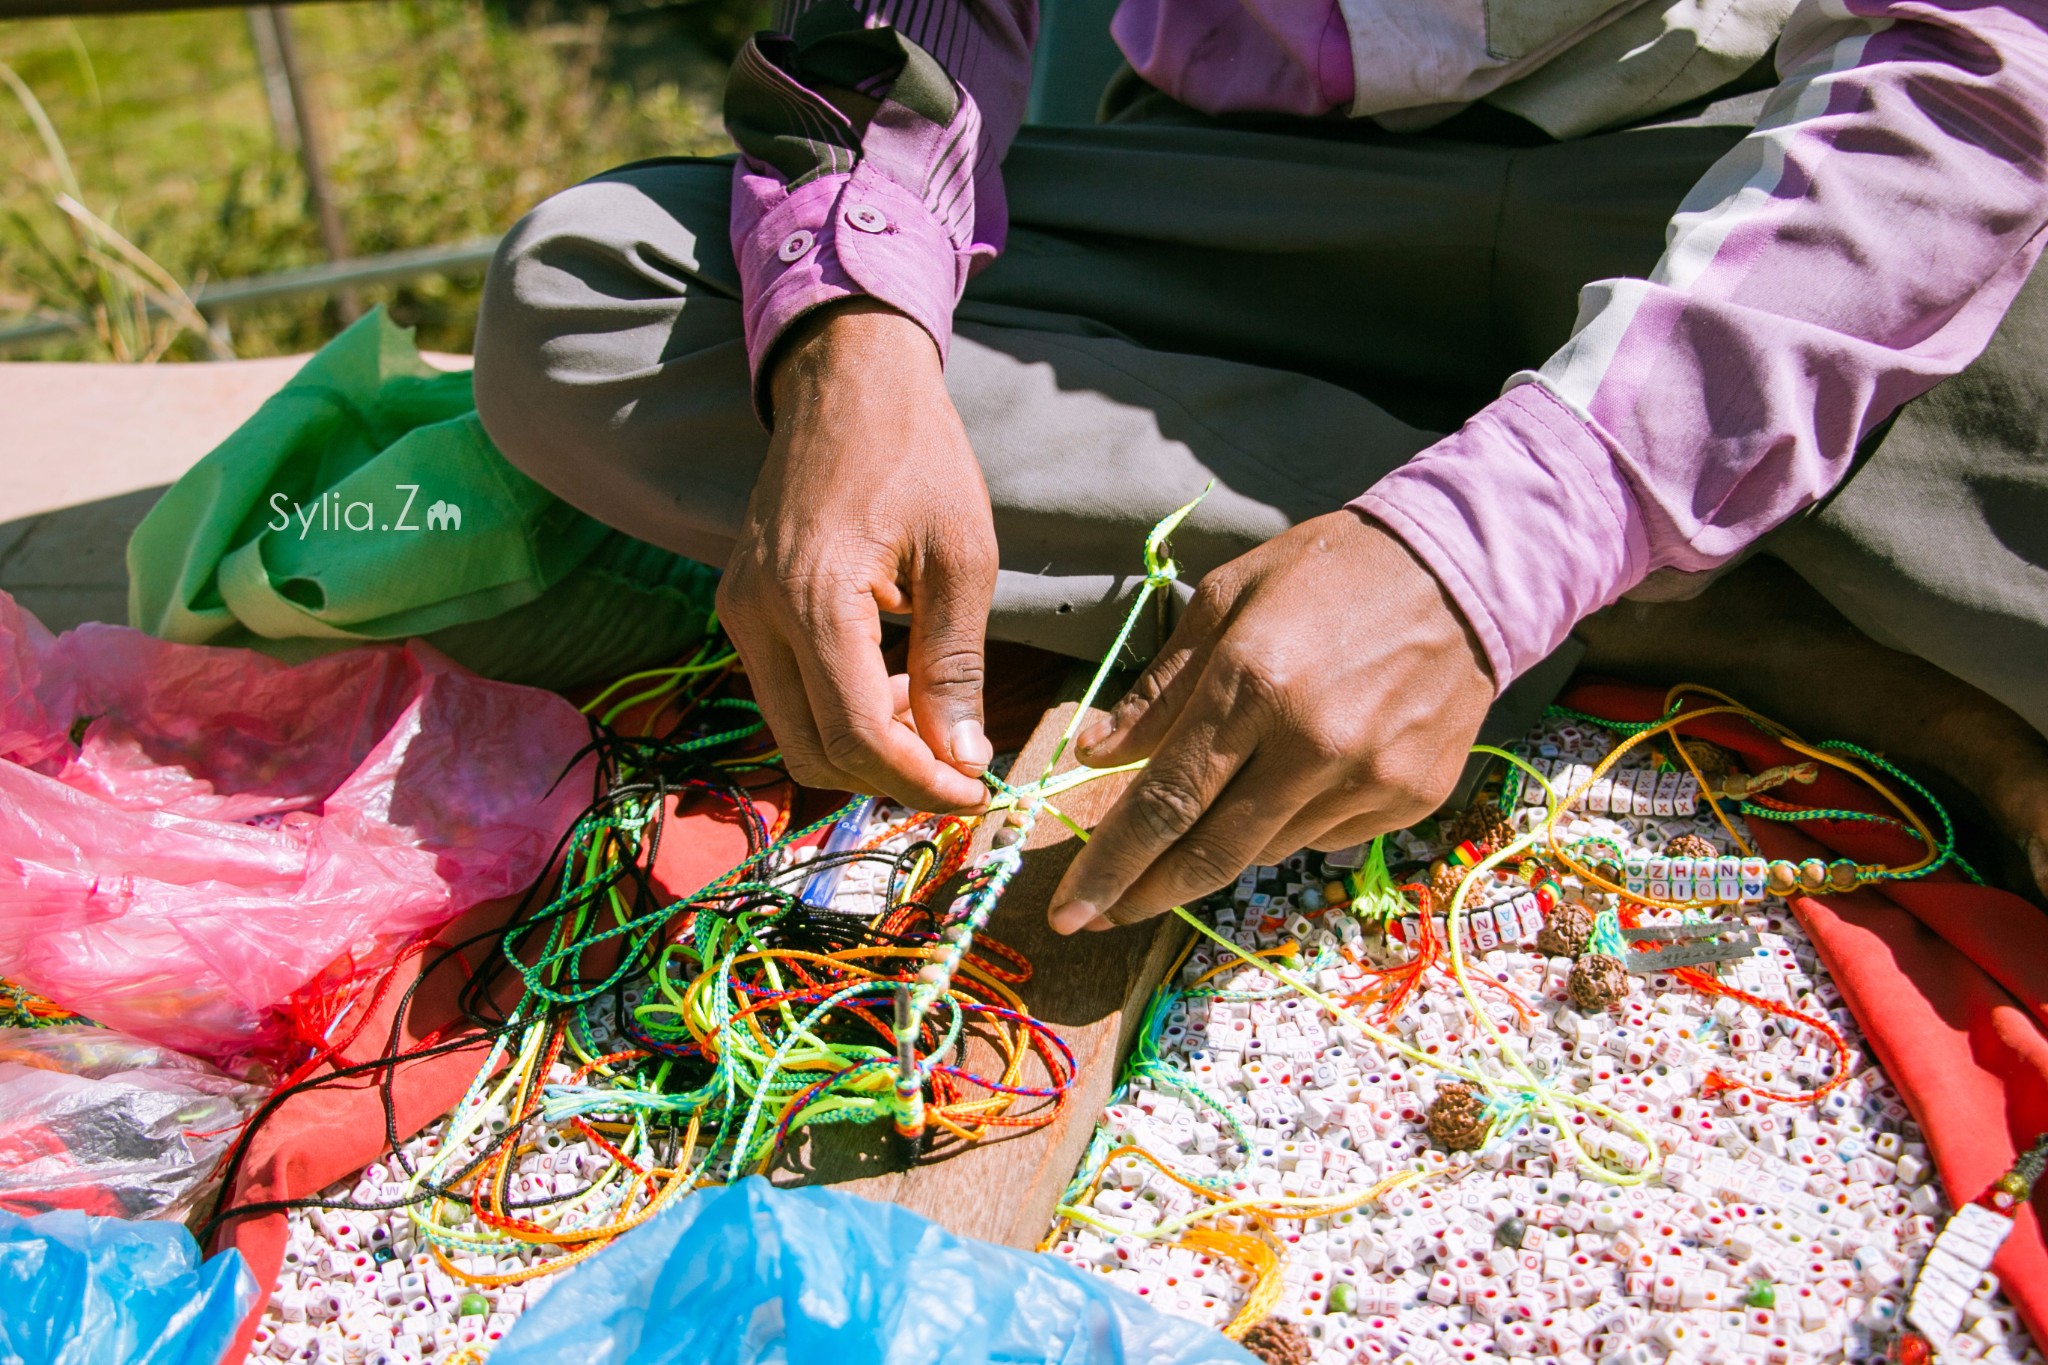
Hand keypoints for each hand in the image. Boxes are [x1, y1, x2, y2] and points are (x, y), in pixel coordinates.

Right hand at [716, 301, 994, 812]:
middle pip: (812, 751)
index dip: (917, 782)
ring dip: (863, 747)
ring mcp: (738, 610)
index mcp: (813, 598)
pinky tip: (890, 681)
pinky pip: (783, 692)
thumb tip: (961, 758)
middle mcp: (756, 613)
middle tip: (958, 766)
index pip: (854, 736)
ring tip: (928, 711)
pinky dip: (837, 711)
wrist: (848, 381)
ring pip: (792, 731)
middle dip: (889, 777)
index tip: (975, 792)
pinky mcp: (739, 605)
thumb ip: (956, 664)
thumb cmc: (918, 455)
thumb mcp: (963, 558)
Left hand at [1048, 510, 1493, 932]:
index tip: (1068, 909)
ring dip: (1217, 849)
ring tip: (1203, 819)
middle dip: (1142, 895)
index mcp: (1253, 683)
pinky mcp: (1410, 798)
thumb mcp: (1227, 597)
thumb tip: (1094, 755)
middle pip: (1208, 853)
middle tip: (1096, 918)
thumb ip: (1158, 686)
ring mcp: (1368, 778)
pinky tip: (1293, 779)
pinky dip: (1287, 823)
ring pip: (1264, 851)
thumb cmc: (1329, 571)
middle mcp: (1312, 744)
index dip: (1110, 865)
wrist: (1464, 570)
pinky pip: (1323, 837)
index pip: (1164, 802)